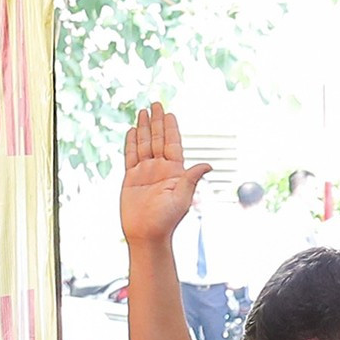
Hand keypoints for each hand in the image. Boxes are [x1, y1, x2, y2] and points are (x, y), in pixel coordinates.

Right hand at [120, 102, 212, 247]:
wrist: (147, 235)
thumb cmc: (166, 220)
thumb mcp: (182, 197)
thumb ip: (192, 178)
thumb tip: (208, 165)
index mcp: (174, 172)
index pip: (172, 144)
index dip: (171, 128)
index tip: (169, 113)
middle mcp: (160, 169)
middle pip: (158, 139)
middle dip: (157, 121)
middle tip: (155, 103)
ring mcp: (145, 173)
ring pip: (144, 144)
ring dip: (144, 128)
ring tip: (143, 112)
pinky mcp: (131, 179)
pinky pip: (130, 156)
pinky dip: (131, 143)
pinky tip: (131, 131)